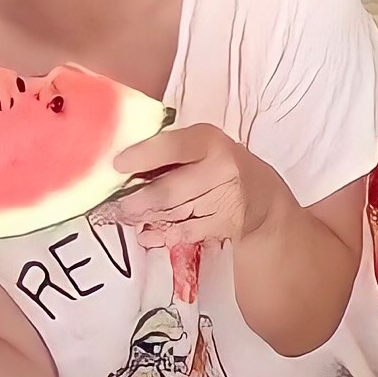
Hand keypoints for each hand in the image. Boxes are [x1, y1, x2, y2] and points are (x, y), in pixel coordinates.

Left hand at [113, 124, 278, 248]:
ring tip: (128, 218)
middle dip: (139, 202)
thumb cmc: (218, 164)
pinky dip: (164, 235)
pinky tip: (148, 234)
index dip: (142, 156)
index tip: (117, 164)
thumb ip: (168, 153)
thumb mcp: (200, 146)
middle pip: (170, 191)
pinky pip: (186, 232)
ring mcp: (225, 198)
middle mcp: (221, 168)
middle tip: (118, 206)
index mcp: (208, 141)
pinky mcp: (225, 224)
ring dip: (149, 218)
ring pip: (176, 214)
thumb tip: (124, 166)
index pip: (171, 147)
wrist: (261, 194)